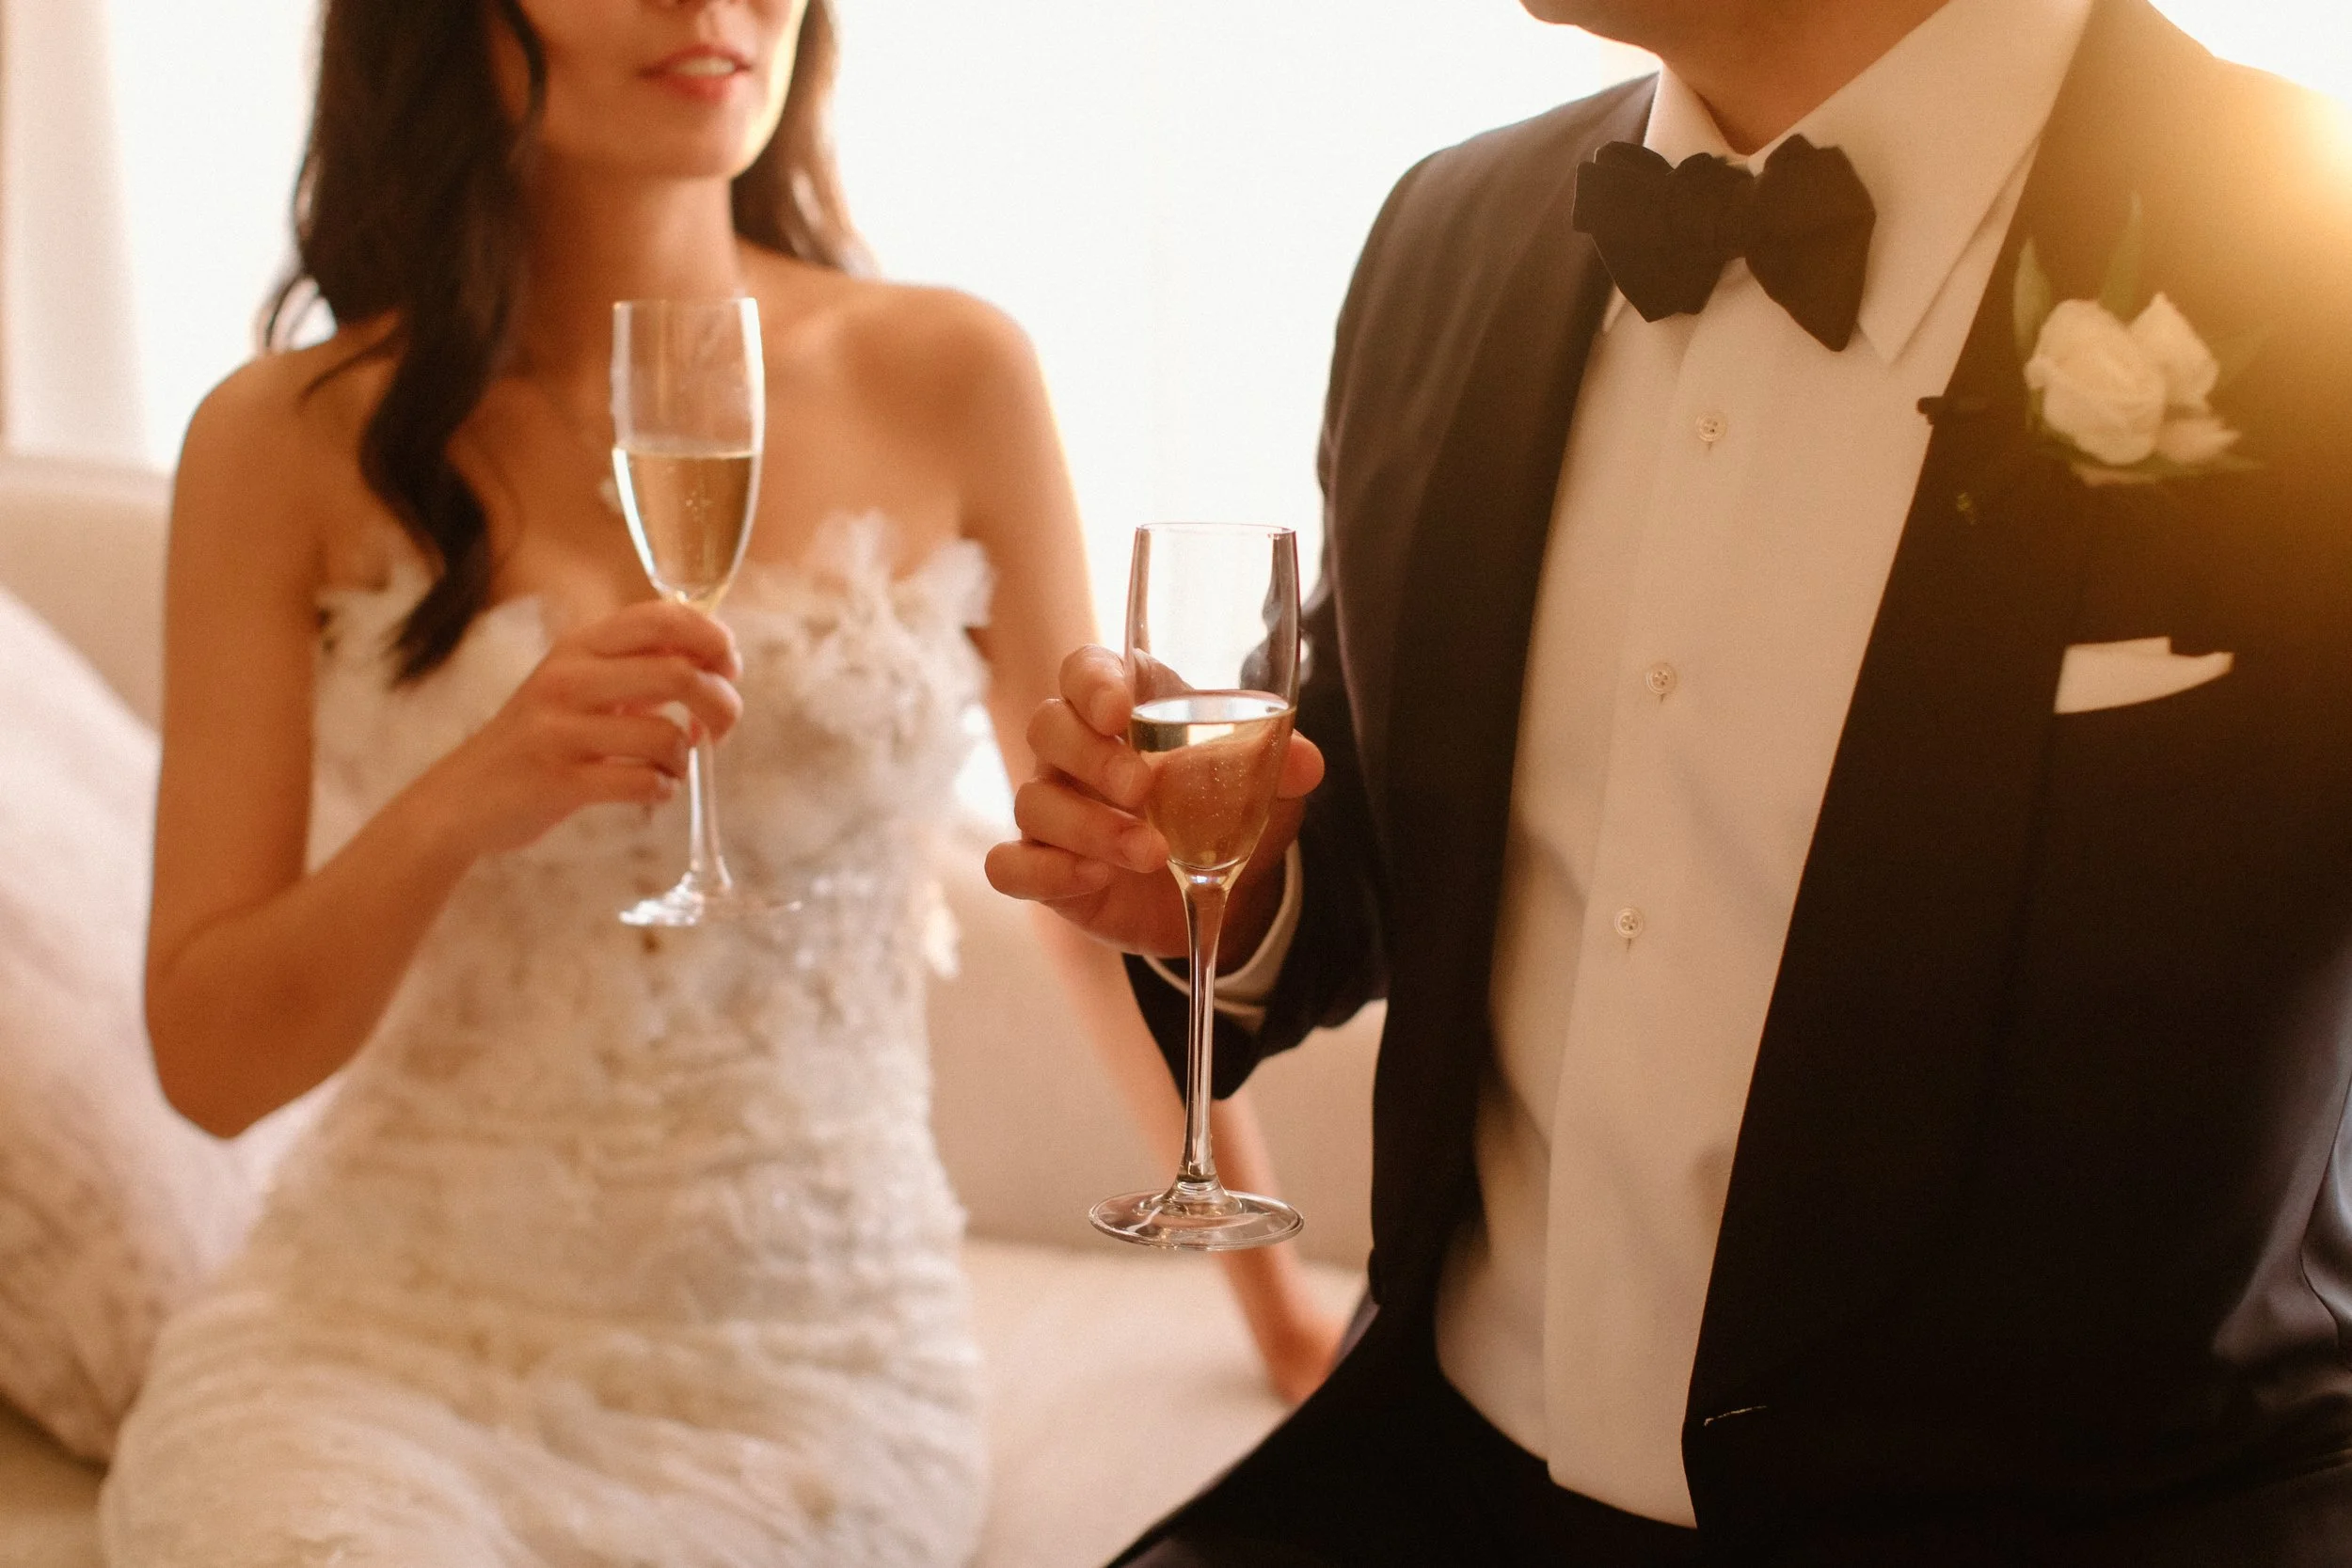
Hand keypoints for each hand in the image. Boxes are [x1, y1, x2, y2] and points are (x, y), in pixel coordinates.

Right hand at [415, 599, 743, 858]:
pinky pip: (642, 783)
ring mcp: (559, 729)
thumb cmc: (542, 738)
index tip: (729, 667)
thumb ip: (641, 667)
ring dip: (685, 758)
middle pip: (678, 672)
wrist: (464, 797)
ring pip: (666, 735)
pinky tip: (651, 790)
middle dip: (721, 704)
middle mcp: (568, 677)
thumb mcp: (583, 685)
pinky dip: (662, 790)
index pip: (662, 616)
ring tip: (671, 767)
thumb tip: (717, 656)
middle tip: (720, 729)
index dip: (713, 637)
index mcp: (580, 646)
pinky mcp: (559, 780)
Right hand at [985, 645, 1322, 957]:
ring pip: (1032, 802)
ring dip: (1090, 828)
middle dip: (1093, 758)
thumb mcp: (1266, 786)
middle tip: (1144, 789)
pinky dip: (1043, 872)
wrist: (1223, 888)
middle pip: (1047, 727)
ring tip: (1152, 854)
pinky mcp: (1043, 867)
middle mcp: (1075, 750)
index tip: (1120, 710)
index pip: (1083, 669)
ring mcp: (1053, 808)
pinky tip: (1092, 879)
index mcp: (1123, 704)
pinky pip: (1008, 865)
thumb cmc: (1228, 808)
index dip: (1092, 684)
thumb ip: (1280, 765)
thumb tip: (1306, 763)